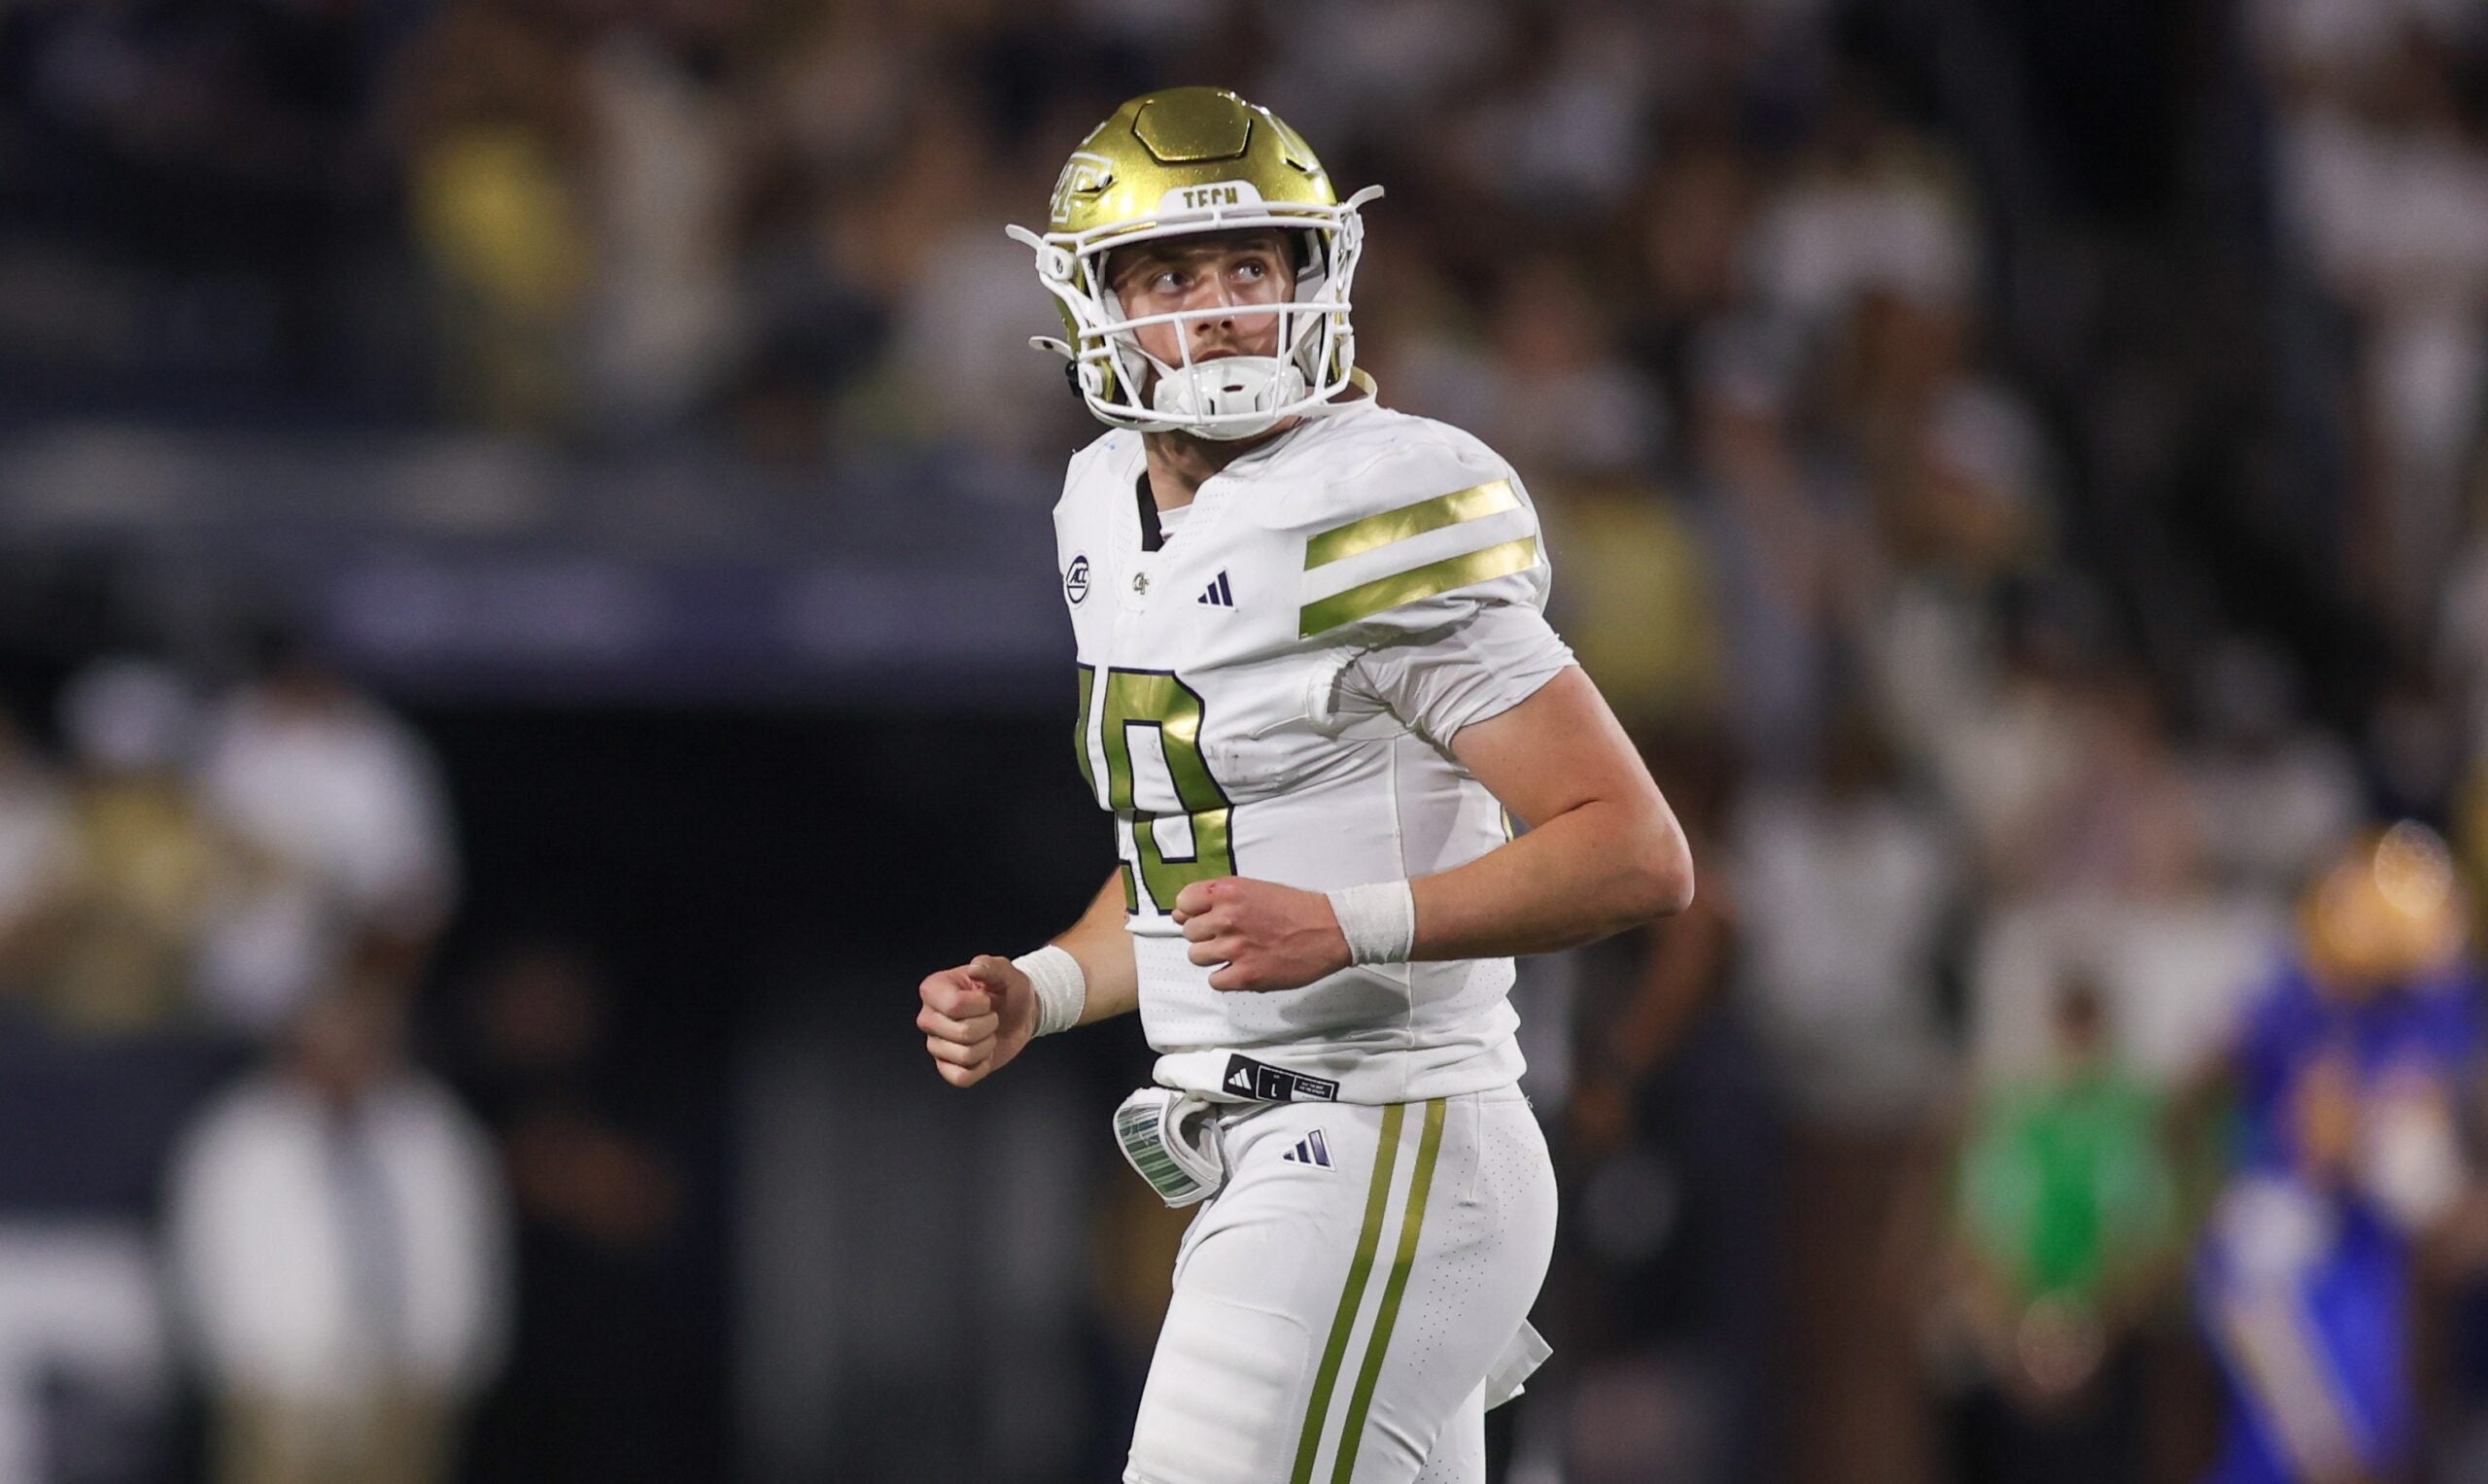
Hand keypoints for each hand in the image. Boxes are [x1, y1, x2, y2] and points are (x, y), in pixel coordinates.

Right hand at [916, 955, 1034, 1086]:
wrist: (1018, 1015)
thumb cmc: (1007, 991)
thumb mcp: (1006, 972)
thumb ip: (992, 966)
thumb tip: (976, 967)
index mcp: (934, 989)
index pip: (955, 1005)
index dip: (981, 1006)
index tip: (986, 999)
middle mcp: (928, 1018)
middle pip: (962, 1033)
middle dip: (988, 1026)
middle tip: (989, 1017)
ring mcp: (935, 1044)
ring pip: (964, 1056)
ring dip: (987, 1045)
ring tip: (986, 1033)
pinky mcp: (946, 1067)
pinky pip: (961, 1078)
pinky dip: (981, 1067)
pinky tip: (983, 1053)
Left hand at [1172, 877, 1351, 991]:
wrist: (1330, 930)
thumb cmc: (1295, 908)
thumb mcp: (1254, 889)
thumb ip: (1217, 899)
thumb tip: (1180, 915)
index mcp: (1228, 892)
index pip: (1183, 903)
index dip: (1192, 912)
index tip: (1205, 917)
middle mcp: (1228, 918)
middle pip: (1189, 933)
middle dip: (1205, 935)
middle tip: (1230, 935)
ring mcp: (1236, 948)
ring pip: (1197, 957)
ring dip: (1213, 956)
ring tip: (1237, 952)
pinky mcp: (1247, 975)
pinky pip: (1215, 981)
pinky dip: (1226, 977)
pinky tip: (1243, 968)